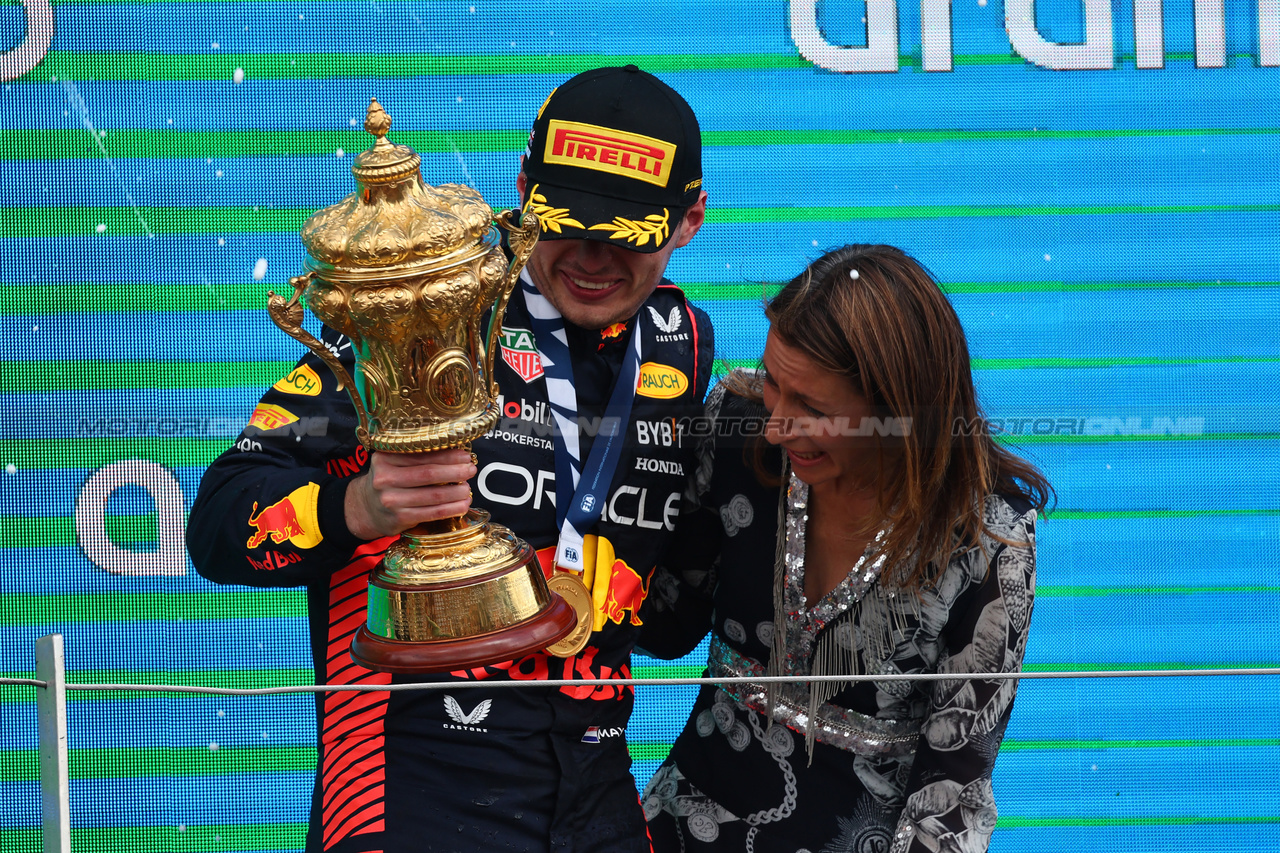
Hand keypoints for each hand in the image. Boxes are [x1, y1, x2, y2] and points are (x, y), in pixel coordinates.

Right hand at [344, 448, 476, 539]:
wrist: (366, 508)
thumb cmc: (388, 481)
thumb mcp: (393, 463)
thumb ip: (416, 457)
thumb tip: (456, 453)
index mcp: (385, 458)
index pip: (422, 454)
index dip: (447, 455)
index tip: (465, 455)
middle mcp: (385, 478)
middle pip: (429, 474)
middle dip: (455, 472)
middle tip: (471, 470)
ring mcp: (391, 500)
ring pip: (433, 495)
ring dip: (456, 492)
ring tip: (468, 489)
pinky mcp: (399, 518)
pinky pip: (432, 513)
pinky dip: (451, 509)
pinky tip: (462, 505)